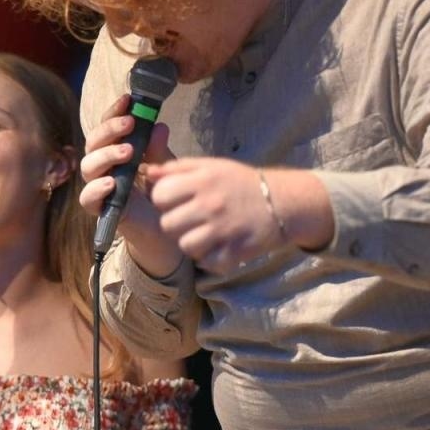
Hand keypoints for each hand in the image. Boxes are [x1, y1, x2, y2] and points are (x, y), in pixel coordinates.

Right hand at [79, 91, 178, 273]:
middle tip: (130, 123)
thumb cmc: (157, 190)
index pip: (106, 126)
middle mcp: (102, 165)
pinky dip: (97, 189)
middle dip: (109, 129)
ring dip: (105, 155)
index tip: (128, 99)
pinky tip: (112, 183)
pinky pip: (87, 198)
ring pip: (88, 166)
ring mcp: (98, 186)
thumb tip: (160, 126)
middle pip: (93, 142)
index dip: (113, 111)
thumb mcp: (161, 166)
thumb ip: (158, 148)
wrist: (161, 227)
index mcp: (113, 149)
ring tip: (128, 152)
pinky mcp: (99, 209)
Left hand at [148, 158, 287, 275]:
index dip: (164, 200)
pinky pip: (207, 262)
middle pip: (167, 224)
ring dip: (192, 243)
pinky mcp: (235, 251)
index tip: (176, 201)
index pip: (159, 195)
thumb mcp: (211, 166)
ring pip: (185, 246)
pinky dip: (210, 258)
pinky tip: (219, 246)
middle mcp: (211, 204)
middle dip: (176, 223)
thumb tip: (147, 172)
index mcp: (202, 180)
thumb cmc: (240, 182)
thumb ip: (176, 168)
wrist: (283, 201)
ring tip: (205, 234)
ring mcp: (223, 230)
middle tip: (191, 220)